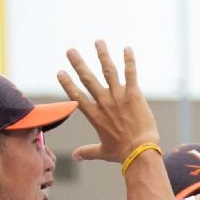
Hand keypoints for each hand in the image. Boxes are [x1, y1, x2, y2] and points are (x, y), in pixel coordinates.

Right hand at [57, 41, 158, 162]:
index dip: (67, 83)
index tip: (60, 72)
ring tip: (98, 42)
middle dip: (78, 63)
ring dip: (102, 55)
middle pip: (87, 79)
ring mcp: (118, 97)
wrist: (139, 151)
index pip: (76, 96)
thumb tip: (75, 158)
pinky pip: (130, 73)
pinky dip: (129, 60)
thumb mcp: (102, 152)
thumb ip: (87, 152)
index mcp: (94, 115)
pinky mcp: (133, 94)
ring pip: (108, 71)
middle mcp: (103, 102)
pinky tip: (127, 48)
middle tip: (70, 50)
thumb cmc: (122, 153)